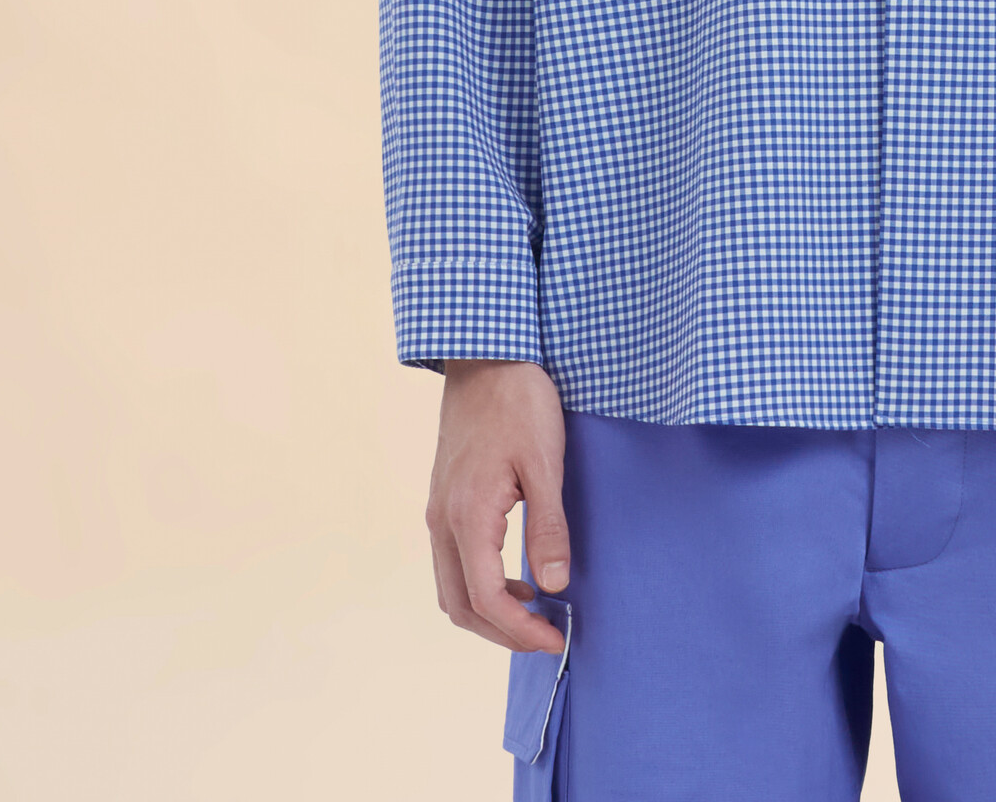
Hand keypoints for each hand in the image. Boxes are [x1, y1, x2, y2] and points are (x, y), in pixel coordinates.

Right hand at [425, 359, 570, 652]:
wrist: (485, 357)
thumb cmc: (519, 402)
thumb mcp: (545, 462)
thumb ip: (549, 527)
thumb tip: (554, 585)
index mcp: (467, 516)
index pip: (487, 599)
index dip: (520, 630)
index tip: (556, 639)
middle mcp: (443, 521)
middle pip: (461, 606)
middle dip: (502, 633)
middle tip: (547, 636)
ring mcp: (438, 511)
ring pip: (451, 588)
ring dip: (488, 613)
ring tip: (534, 612)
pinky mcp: (443, 501)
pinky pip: (452, 563)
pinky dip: (479, 586)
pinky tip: (515, 577)